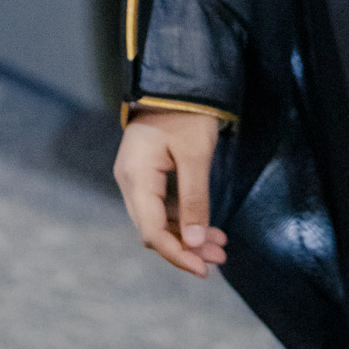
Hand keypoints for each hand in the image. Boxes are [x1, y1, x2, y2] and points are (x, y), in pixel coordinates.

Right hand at [113, 108, 227, 276]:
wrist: (178, 79)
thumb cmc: (187, 113)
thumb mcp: (196, 156)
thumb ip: (194, 200)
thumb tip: (197, 244)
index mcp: (135, 177)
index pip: (152, 231)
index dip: (178, 254)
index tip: (204, 269)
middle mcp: (128, 181)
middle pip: (152, 229)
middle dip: (186, 247)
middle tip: (220, 257)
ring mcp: (134, 177)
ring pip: (156, 220)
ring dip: (186, 235)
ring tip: (219, 245)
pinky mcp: (145, 173)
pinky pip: (159, 206)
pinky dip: (181, 219)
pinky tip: (206, 226)